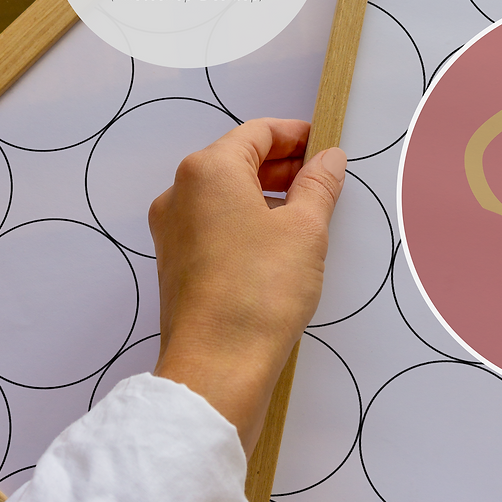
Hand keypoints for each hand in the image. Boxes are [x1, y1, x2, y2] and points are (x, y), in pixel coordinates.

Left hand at [149, 118, 346, 455]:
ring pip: (224, 193)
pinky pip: (213, 223)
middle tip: (322, 178)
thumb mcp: (305, 230)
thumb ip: (318, 185)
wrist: (216, 369)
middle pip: (236, 159)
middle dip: (282, 165)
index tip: (324, 146)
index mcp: (207, 170)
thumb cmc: (259, 294)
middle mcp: (180, 192)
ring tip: (306, 212)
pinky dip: (245, 220)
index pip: (257, 132)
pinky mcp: (175, 261)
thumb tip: (328, 159)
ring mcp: (172, 229)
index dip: (296, 135)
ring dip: (264, 193)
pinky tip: (277, 242)